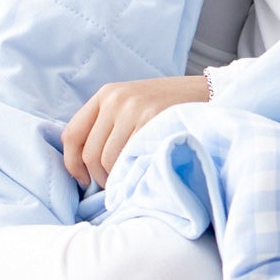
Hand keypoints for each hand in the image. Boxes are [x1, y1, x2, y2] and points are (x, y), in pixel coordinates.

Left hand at [62, 74, 209, 189]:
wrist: (208, 93)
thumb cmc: (167, 107)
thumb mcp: (132, 105)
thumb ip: (108, 125)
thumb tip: (83, 166)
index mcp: (106, 94)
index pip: (71, 134)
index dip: (72, 164)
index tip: (83, 180)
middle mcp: (116, 99)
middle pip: (91, 153)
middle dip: (99, 178)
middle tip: (114, 186)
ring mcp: (135, 109)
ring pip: (109, 161)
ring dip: (117, 179)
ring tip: (130, 181)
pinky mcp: (152, 119)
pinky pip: (132, 158)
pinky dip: (134, 173)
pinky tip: (143, 174)